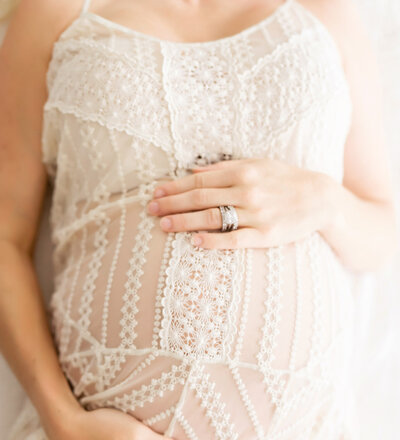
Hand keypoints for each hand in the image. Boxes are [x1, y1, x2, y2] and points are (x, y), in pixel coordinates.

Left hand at [147, 157, 332, 248]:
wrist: (321, 199)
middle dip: (172, 205)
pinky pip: (234, 239)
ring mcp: (256, 214)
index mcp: (242, 172)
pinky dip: (213, 241)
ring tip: (163, 227)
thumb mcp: (258, 164)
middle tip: (150, 211)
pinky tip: (194, 242)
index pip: (199, 181)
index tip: (155, 194)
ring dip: (184, 222)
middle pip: (200, 199)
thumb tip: (194, 170)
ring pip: (212, 218)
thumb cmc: (285, 180)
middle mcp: (247, 191)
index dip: (174, 187)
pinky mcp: (266, 236)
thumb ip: (225, 167)